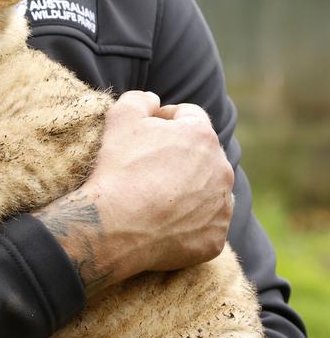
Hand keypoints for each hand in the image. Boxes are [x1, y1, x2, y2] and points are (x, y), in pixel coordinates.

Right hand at [33, 91, 233, 292]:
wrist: (116, 226)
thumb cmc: (119, 168)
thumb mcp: (120, 118)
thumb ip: (140, 99)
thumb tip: (154, 99)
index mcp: (202, 135)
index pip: (190, 115)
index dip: (167, 118)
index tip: (148, 129)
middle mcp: (222, 169)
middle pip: (204, 153)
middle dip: (182, 154)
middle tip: (151, 164)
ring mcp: (221, 206)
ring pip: (211, 189)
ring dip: (192, 187)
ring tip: (161, 195)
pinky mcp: (215, 237)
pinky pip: (207, 224)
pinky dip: (192, 221)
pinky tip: (167, 222)